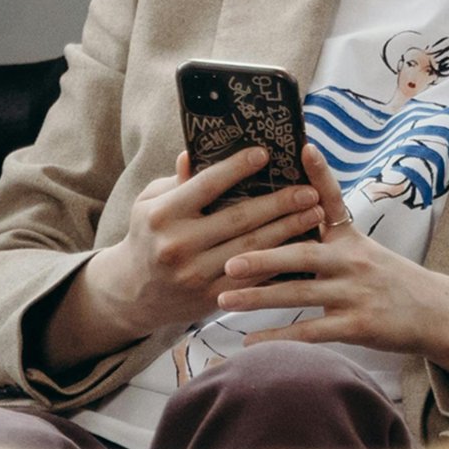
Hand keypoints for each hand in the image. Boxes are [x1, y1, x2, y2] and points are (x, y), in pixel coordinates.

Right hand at [56, 145, 335, 363]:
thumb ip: (177, 181)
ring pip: (251, 249)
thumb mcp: (149, 203)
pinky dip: (279, 261)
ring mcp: (196, 275)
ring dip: (288, 230)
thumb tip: (195, 151)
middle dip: (278, 203)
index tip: (266, 154)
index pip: (206, 185)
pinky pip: (253, 277)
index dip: (237, 168)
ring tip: (315, 213)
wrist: (133, 292)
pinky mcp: (211, 297)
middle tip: (308, 189)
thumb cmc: (148, 235)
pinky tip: (301, 246)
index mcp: (162, 215)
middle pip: (238, 219)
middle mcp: (178, 245)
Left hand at [216, 153, 448, 383]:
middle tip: (228, 259)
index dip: (320, 175)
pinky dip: (279, 336)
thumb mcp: (365, 250)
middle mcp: (353, 261)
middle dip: (262, 256)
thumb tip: (287, 220)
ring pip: (300, 293)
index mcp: (351, 238)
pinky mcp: (358, 325)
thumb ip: (328, 237)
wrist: (435, 313)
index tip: (304, 148)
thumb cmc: (391, 279)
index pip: (333, 200)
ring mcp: (355, 294)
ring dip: (258, 297)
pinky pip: (311, 331)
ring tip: (225, 298)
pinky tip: (249, 341)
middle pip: (303, 254)